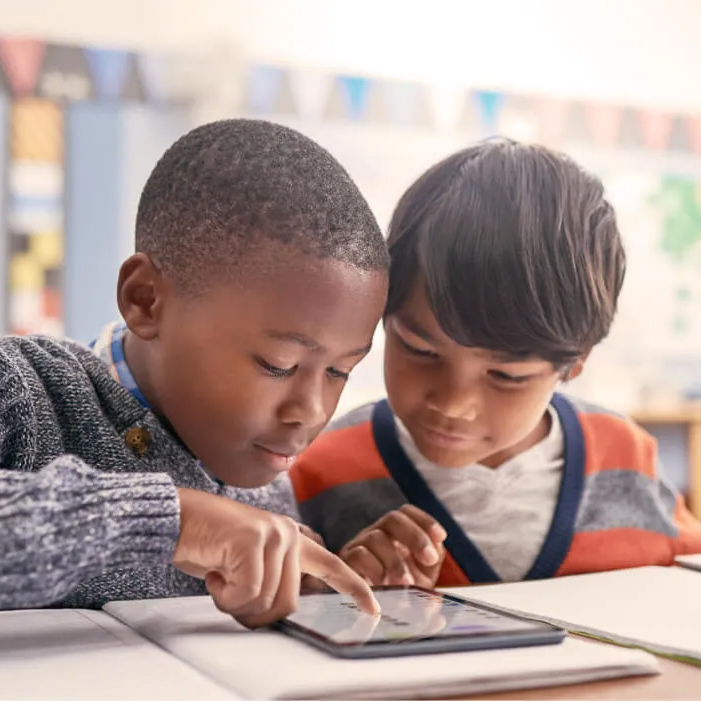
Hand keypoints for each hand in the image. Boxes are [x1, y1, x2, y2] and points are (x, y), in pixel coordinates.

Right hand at [173, 488, 379, 626]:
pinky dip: (225, 596)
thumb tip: (279, 613)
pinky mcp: (253, 540)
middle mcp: (288, 533)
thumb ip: (271, 579)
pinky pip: (247, 594)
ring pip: (266, 602)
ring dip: (235, 603)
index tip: (374, 608)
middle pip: (288, 605)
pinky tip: (213, 573)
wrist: (176, 518)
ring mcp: (274, 534)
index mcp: (291, 539)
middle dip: (256, 613)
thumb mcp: (247, 563)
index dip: (354, 589)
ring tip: (219, 576)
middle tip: (229, 593)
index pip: (331, 565)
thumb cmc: (209, 544)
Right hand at [339, 505, 446, 587]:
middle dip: (416, 537)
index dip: (425, 521)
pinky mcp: (346, 562)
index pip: (406, 513)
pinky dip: (375, 571)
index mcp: (395, 535)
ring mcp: (358, 546)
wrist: (368, 614)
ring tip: (407, 584)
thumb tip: (436, 561)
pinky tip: (385, 588)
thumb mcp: (419, 579)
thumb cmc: (397, 594)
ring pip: (376, 538)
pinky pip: (359, 556)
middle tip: (430, 559)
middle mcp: (376, 534)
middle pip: (393, 519)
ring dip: (396, 561)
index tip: (442, 537)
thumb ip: (430, 565)